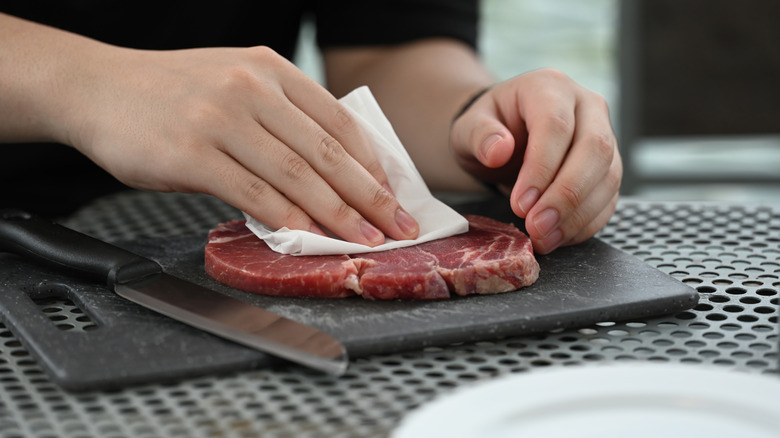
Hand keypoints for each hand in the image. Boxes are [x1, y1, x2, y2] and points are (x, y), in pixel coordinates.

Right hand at [66, 45, 418, 244]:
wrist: (97, 88)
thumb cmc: (171, 93)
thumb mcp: (235, 84)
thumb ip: (282, 118)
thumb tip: (329, 171)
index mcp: (271, 70)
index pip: (340, 121)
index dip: (373, 164)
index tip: (392, 194)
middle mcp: (252, 89)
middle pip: (328, 151)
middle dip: (370, 196)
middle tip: (396, 227)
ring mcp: (221, 119)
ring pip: (298, 175)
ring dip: (338, 215)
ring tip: (363, 240)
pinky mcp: (192, 153)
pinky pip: (254, 193)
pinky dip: (286, 219)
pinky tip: (306, 237)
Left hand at [449, 68, 621, 253]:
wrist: (503, 137)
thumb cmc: (487, 129)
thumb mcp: (468, 127)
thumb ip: (478, 135)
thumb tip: (498, 150)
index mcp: (549, 87)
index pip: (556, 126)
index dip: (541, 168)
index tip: (520, 203)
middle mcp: (586, 106)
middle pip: (595, 149)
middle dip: (566, 195)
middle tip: (537, 227)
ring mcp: (603, 135)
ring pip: (608, 176)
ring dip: (578, 215)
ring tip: (544, 238)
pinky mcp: (608, 167)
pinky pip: (609, 197)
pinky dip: (586, 223)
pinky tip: (559, 236)